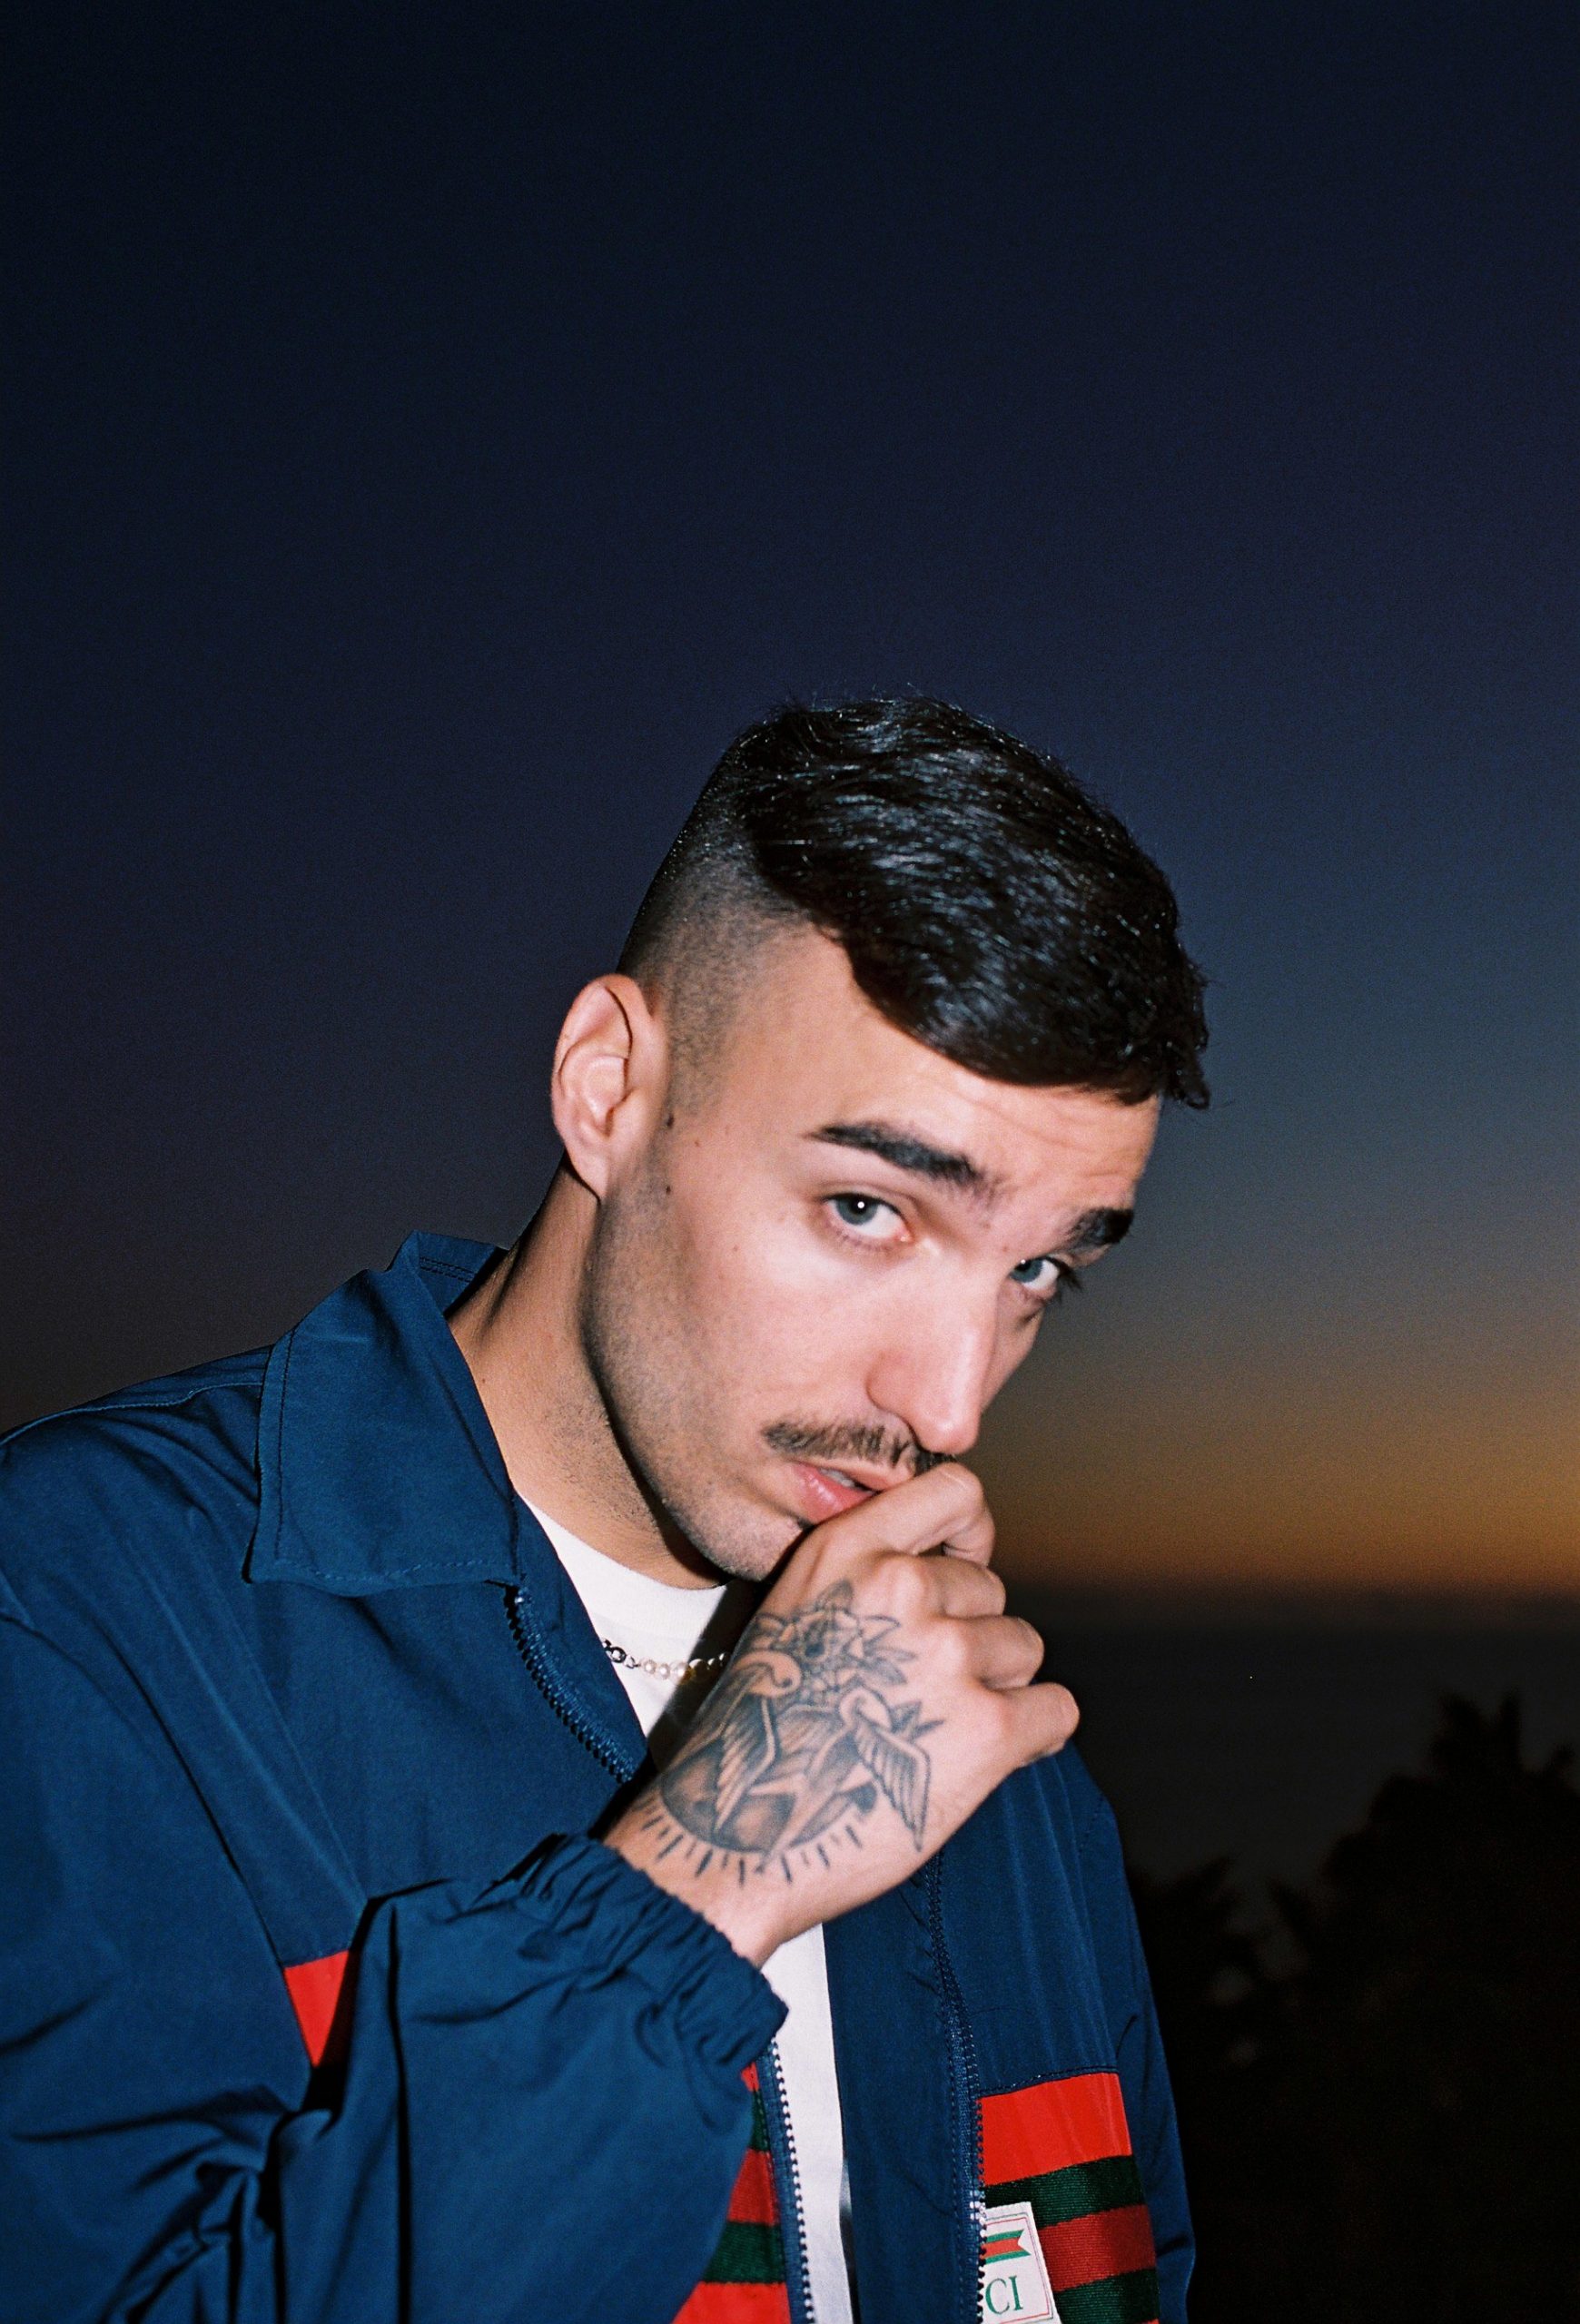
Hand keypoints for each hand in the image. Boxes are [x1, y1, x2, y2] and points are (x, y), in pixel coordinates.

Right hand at [604, 1464, 1076, 1963]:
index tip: (955, 1576)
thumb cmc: (768, 1733)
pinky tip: (982, 1759)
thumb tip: (954, 1569)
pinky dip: (1034, 1736)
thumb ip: (868, 1576)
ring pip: (1023, 1648)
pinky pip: (1056, 1709)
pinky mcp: (988, 1727)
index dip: (968, 1536)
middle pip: (991, 1588)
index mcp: (846, 1548)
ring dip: (995, 1688)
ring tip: (931, 1732)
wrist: (734, 1838)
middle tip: (913, 1694)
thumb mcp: (795, 1613)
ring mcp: (947, 1654)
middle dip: (969, 1636)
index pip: (956, 1489)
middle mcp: (899, 1586)